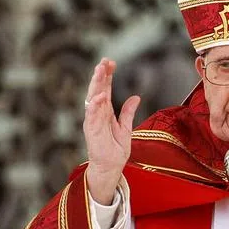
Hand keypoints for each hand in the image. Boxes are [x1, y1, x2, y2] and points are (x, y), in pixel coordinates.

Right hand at [83, 58, 140, 204]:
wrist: (111, 167)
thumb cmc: (115, 149)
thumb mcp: (126, 128)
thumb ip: (128, 112)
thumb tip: (136, 97)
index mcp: (105, 111)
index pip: (105, 89)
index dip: (107, 75)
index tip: (110, 61)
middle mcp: (97, 113)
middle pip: (98, 90)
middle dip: (100, 75)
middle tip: (104, 60)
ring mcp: (93, 121)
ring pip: (93, 99)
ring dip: (96, 85)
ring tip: (99, 71)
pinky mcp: (92, 131)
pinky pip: (92, 116)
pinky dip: (94, 106)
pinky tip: (99, 96)